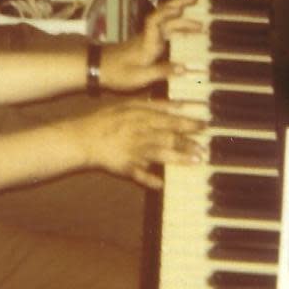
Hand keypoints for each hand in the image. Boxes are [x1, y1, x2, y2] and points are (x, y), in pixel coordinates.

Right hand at [69, 99, 205, 189]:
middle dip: (189, 143)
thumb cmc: (108, 119)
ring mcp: (133, 151)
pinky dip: (150, 180)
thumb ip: (155, 105)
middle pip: (168, 137)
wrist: (83, 137)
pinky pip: (139, 174)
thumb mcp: (130, 105)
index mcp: (141, 117)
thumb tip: (179, 104)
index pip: (170, 119)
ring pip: (160, 154)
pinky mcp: (125, 166)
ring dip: (179, 158)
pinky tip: (161, 184)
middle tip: (206, 148)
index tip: (205, 125)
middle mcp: (139, 133)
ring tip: (196, 161)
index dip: (189, 123)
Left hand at [100, 0, 200, 91]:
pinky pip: (164, 30)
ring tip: (199, 21)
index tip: (181, 8)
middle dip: (179, 5)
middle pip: (163, 15)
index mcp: (147, 43)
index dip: (167, 13)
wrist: (98, 68)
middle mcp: (148, 36)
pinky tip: (185, 31)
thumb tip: (185, 68)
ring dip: (181, 18)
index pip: (155, 21)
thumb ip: (161, 71)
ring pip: (166, 22)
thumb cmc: (117, 73)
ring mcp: (147, 38)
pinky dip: (176, 27)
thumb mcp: (139, 77)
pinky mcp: (147, 42)